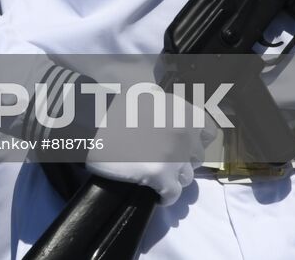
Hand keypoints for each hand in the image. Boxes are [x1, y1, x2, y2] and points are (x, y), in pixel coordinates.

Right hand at [86, 94, 214, 206]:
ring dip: (172, 178)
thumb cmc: (111, 110)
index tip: (183, 146)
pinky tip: (152, 192)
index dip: (195, 140)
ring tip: (153, 175)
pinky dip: (164, 196)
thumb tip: (175, 124)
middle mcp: (182, 131)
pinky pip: (172, 194)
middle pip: (196, 157)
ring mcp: (173, 154)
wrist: (87, 126)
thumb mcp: (142, 97)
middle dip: (182, 160)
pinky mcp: (161, 176)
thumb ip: (164, 108)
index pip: (207, 131)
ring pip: (185, 177)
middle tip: (162, 160)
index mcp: (179, 110)